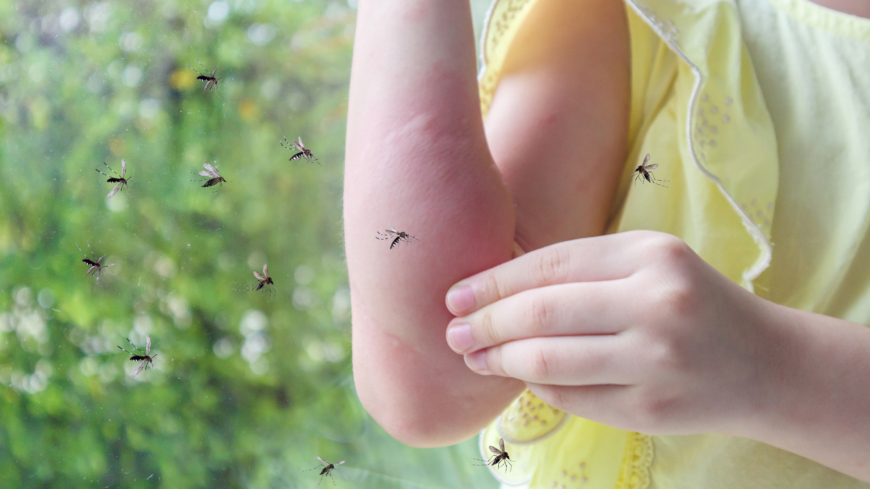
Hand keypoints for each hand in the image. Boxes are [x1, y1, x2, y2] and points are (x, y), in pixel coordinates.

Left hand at [444, 231, 784, 435]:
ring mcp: (656, 361)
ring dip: (500, 360)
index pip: (549, 264)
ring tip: (474, 357)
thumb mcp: (647, 264)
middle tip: (454, 332)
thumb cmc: (691, 302)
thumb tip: (493, 285)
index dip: (493, 281)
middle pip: (542, 314)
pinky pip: (571, 397)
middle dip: (485, 323)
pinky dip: (536, 385)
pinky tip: (519, 375)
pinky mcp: (651, 409)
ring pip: (549, 361)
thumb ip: (581, 269)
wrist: (763, 363)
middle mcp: (656, 304)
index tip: (455, 294)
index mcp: (650, 256)